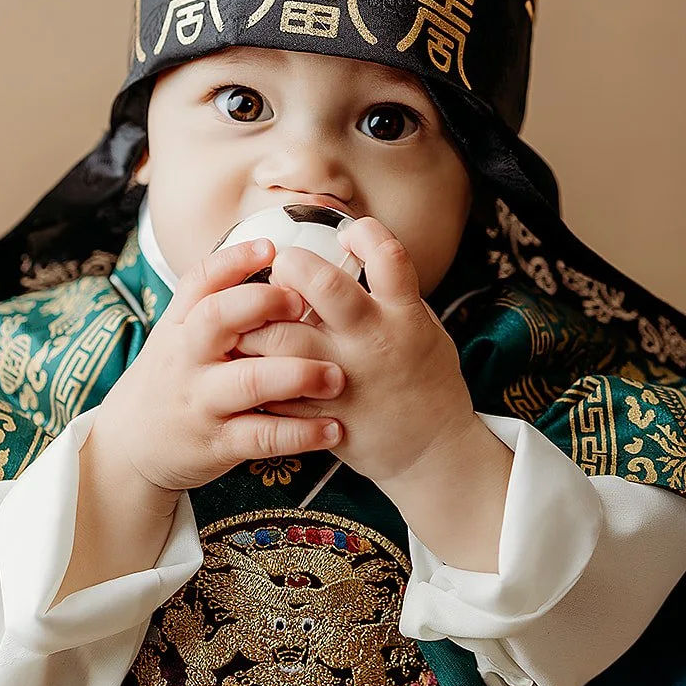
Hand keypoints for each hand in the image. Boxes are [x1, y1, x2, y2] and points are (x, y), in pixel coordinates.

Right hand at [86, 238, 345, 508]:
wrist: (130, 446)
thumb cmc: (172, 380)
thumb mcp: (178, 337)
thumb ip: (215, 304)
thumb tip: (270, 256)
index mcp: (180, 327)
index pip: (199, 282)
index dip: (233, 260)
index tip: (270, 247)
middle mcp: (188, 358)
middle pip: (217, 319)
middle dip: (263, 304)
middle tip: (305, 304)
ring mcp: (202, 401)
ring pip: (249, 381)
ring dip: (297, 375)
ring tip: (336, 376)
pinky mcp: (217, 443)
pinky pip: (262, 436)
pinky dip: (299, 433)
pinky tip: (333, 428)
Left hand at [237, 217, 480, 484]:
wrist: (432, 451)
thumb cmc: (426, 381)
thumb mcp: (424, 328)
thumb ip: (391, 295)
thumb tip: (351, 252)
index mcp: (405, 318)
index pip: (388, 256)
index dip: (364, 233)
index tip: (348, 236)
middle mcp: (374, 344)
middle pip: (324, 286)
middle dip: (294, 264)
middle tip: (285, 267)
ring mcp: (344, 380)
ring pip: (282, 338)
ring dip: (257, 321)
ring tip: (255, 315)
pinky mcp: (321, 414)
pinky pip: (273, 388)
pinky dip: (255, 368)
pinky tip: (253, 358)